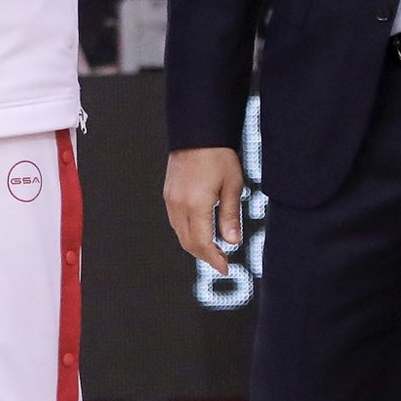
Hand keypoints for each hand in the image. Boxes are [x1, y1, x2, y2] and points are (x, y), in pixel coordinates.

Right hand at [164, 147, 244, 274]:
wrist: (198, 133)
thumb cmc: (218, 155)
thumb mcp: (232, 186)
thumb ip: (230, 217)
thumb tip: (232, 241)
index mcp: (195, 204)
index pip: (201, 243)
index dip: (213, 259)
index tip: (225, 267)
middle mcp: (178, 204)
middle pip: (187, 242)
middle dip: (204, 255)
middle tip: (221, 260)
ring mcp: (170, 199)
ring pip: (179, 233)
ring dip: (195, 244)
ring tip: (214, 248)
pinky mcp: (168, 193)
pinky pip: (175, 221)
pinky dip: (187, 231)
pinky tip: (200, 230)